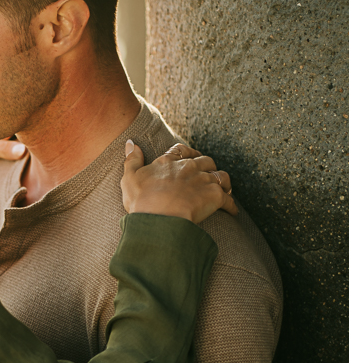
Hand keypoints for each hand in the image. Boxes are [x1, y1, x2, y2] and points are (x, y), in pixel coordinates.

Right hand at [122, 140, 237, 222]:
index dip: (189, 153)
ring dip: (222, 182)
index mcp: (169, 161)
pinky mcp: (215, 197)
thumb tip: (130, 143)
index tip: (191, 157)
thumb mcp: (129, 178)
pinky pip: (228, 199)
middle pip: (206, 161)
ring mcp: (203, 181)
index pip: (182, 150)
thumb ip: (131, 159)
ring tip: (223, 190)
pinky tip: (232, 211)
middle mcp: (189, 167)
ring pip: (221, 176)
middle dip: (208, 168)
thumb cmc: (142, 201)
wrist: (159, 219)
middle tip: (207, 176)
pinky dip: (231, 205)